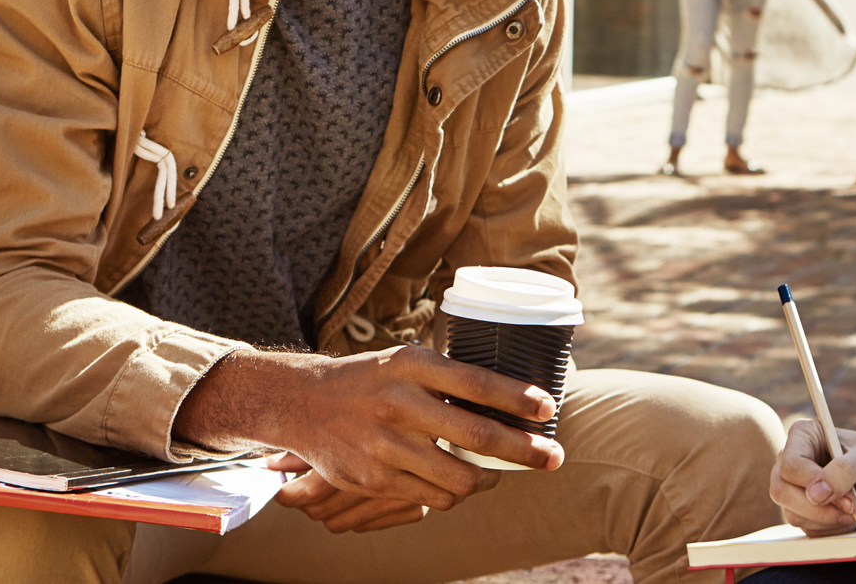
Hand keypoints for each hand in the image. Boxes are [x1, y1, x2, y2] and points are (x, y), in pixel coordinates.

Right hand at [176, 345, 563, 524]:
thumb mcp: (405, 360)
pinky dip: (454, 494)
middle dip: (524, 451)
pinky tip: (461, 483)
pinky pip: (431, 496)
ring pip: (458, 478)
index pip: (476, 383)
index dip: (517, 398)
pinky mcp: (372, 479)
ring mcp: (383, 445)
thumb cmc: (370, 378)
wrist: (303, 403)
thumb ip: (448, 376)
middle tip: (552, 458)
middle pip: (477, 436)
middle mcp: (398, 403)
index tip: (548, 409)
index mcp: (411, 365)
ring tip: (503, 475)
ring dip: (490, 481)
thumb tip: (512, 394)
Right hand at [771, 419, 855, 535]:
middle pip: (782, 491)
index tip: (848, 497)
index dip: (814, 484)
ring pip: (793, 514)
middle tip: (853, 509)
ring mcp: (800, 488)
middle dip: (818, 507)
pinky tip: (852, 516)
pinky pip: (807, 529)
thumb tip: (814, 494)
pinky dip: (832, 528)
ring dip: (829, 518)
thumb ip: (843, 472)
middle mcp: (796, 461)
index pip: (790, 465)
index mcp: (805, 436)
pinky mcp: (809, 512)